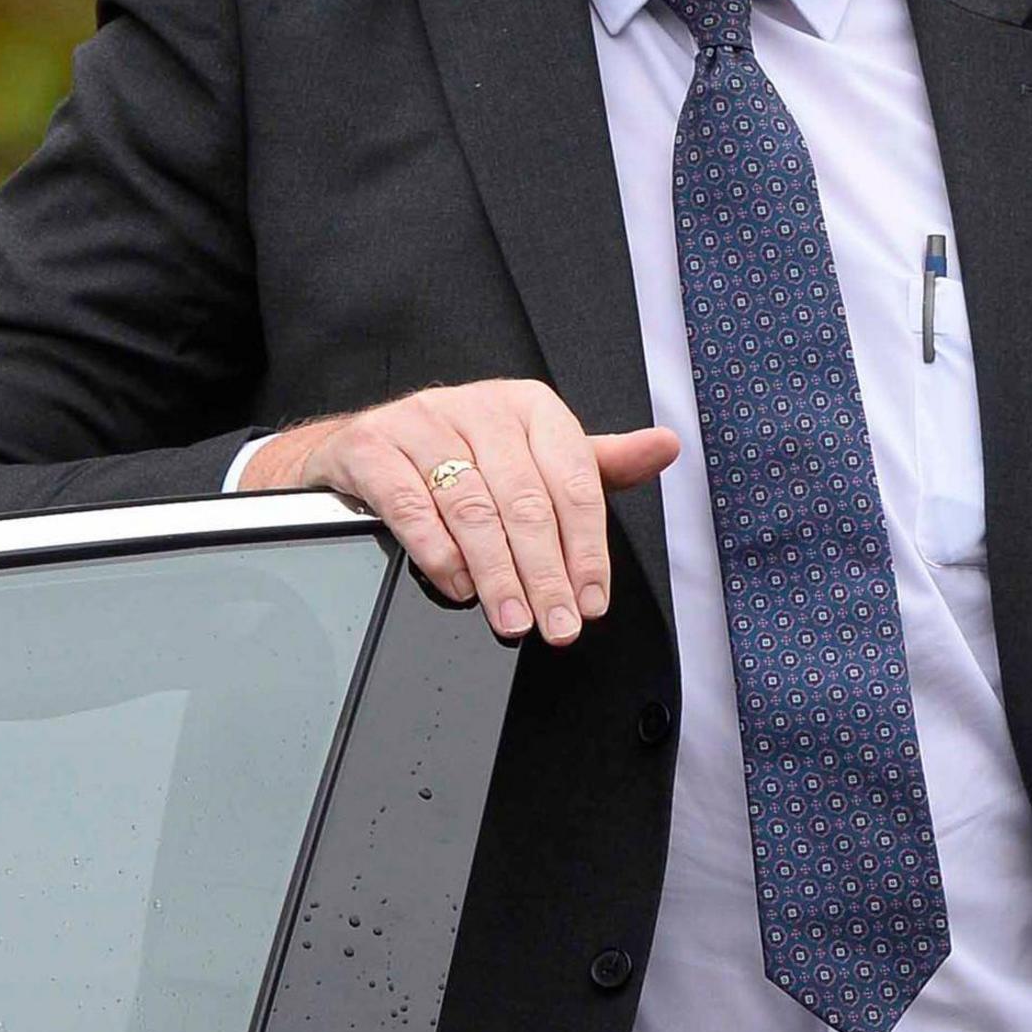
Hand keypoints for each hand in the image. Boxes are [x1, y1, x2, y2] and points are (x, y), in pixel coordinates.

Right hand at [245, 380, 678, 644]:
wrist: (365, 447)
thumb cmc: (463, 457)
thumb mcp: (536, 456)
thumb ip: (600, 464)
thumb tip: (666, 446)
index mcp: (530, 407)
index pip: (573, 480)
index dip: (587, 548)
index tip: (592, 601)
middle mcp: (478, 406)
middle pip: (524, 500)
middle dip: (545, 573)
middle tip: (557, 625)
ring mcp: (422, 422)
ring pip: (471, 506)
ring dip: (497, 574)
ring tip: (513, 620)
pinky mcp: (373, 445)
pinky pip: (410, 505)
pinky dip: (438, 553)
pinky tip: (457, 588)